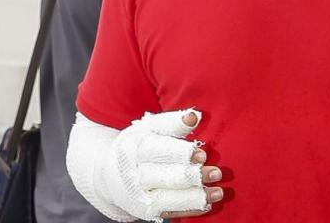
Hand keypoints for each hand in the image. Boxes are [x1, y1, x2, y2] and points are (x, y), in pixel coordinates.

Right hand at [101, 109, 223, 220]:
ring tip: (218, 192)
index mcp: (134, 149)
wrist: (111, 176)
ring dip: (195, 197)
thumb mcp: (149, 129)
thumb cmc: (137, 147)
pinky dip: (189, 209)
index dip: (181, 154)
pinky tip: (208, 204)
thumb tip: (194, 117)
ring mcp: (138, 196)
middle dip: (193, 176)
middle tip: (217, 172)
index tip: (202, 155)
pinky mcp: (146, 211)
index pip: (158, 151)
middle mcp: (134, 174)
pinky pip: (169, 212)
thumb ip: (172, 122)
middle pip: (165, 177)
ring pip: (167, 199)